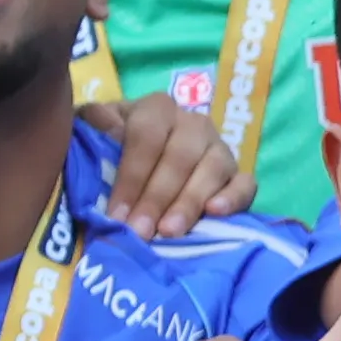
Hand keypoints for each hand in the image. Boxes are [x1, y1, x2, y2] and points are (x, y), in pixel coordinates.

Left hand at [83, 87, 256, 235]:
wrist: (141, 164)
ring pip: (213, 169)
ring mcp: (219, 147)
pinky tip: (216, 213)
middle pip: (180, 156)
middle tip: (141, 231)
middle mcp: (193, 123)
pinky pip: (246, 183)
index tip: (117, 214)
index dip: (131, 177)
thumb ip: (94, 126)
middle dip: (158, 197)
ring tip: (170, 231)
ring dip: (190, 202)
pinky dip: (234, 198)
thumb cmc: (113, 151)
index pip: (147, 137)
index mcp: (157, 109)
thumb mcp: (94, 133)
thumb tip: (108, 127)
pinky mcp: (238, 174)